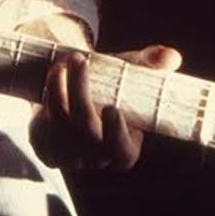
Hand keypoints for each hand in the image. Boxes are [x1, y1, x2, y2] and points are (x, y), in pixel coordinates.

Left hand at [30, 44, 182, 172]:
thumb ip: (151, 65)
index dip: (117, 135)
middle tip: (79, 59)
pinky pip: (43, 129)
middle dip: (81, 93)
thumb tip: (171, 57)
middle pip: (87, 133)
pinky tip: (53, 76)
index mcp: (124, 148)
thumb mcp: (130, 73)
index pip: (122, 152)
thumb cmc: (111, 85)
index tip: (112, 108)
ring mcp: (69, 156)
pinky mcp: (46, 147)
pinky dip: (47, 99)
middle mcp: (97, 158)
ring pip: (62, 128)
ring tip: (63, 62)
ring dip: (59, 91)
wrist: (73, 88)